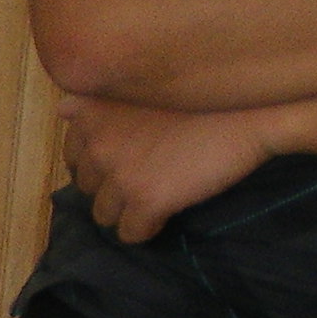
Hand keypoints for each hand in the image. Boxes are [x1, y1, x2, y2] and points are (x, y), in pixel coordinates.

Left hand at [59, 91, 286, 242]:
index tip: (124, 162)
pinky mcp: (146, 200)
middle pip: (88, 188)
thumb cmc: (204, 90)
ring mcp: (120, 174)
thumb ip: (97, 101)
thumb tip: (62, 109)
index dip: (100, 163)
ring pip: (104, 215)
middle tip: (144, 179)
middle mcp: (97, 144)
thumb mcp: (142, 84)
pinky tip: (164, 216)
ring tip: (155, 198)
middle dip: (111, 187)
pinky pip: (130, 233)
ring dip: (126, 210)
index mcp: (93, 113)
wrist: (254, 108)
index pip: (74, 155)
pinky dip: (146, 229)